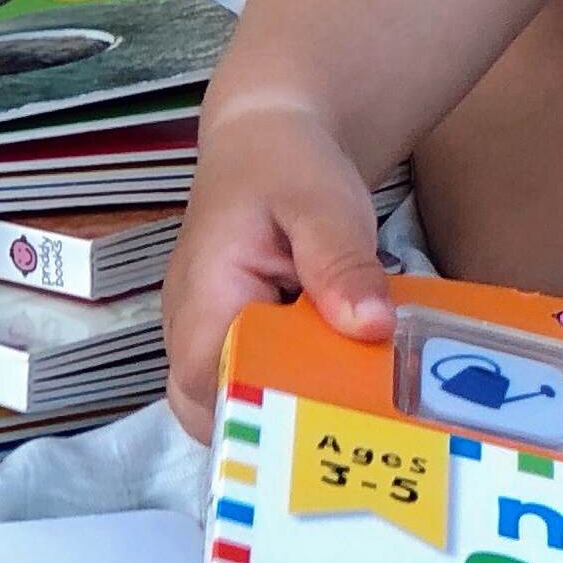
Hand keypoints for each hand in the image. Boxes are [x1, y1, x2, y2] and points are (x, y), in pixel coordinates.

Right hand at [160, 96, 394, 434]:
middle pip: (213, 413)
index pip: (208, 388)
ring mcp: (207, 336)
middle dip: (275, 424)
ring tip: (352, 396)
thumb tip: (371, 326)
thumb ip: (342, 264)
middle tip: (348, 414)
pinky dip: (295, 387)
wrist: (271, 138)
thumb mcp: (324, 204)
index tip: (327, 416)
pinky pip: (254, 382)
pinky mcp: (232, 337)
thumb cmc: (290, 166)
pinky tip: (345, 375)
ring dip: (289, 407)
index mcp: (203, 298)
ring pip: (234, 404)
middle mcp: (192, 328)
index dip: (261, 414)